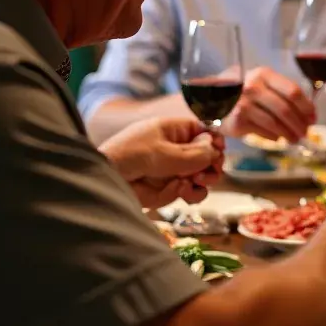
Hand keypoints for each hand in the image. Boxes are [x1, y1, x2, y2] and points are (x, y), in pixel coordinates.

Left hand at [100, 116, 223, 203]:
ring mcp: (175, 170)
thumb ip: (194, 153)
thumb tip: (215, 149)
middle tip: (209, 172)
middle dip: (212, 165)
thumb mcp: (165, 152)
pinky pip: (192, 192)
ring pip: (204, 176)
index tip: (219, 152)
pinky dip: (192, 194)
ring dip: (204, 181)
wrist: (106, 180)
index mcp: (175, 131)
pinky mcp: (171, 189)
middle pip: (209, 156)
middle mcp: (178, 149)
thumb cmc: (131, 156)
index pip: (205, 133)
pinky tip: (183, 191)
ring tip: (195, 182)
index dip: (215, 142)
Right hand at [221, 66, 315, 142]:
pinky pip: (263, 132)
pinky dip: (274, 137)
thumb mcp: (260, 83)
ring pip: (275, 123)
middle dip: (299, 124)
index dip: (306, 107)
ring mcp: (244, 104)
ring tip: (295, 139)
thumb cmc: (241, 91)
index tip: (313, 118)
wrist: (209, 100)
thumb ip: (282, 94)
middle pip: (286, 109)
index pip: (293, 91)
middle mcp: (253, 87)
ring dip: (289, 134)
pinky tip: (278, 138)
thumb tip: (307, 114)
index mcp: (264, 74)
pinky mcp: (238, 120)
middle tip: (305, 133)